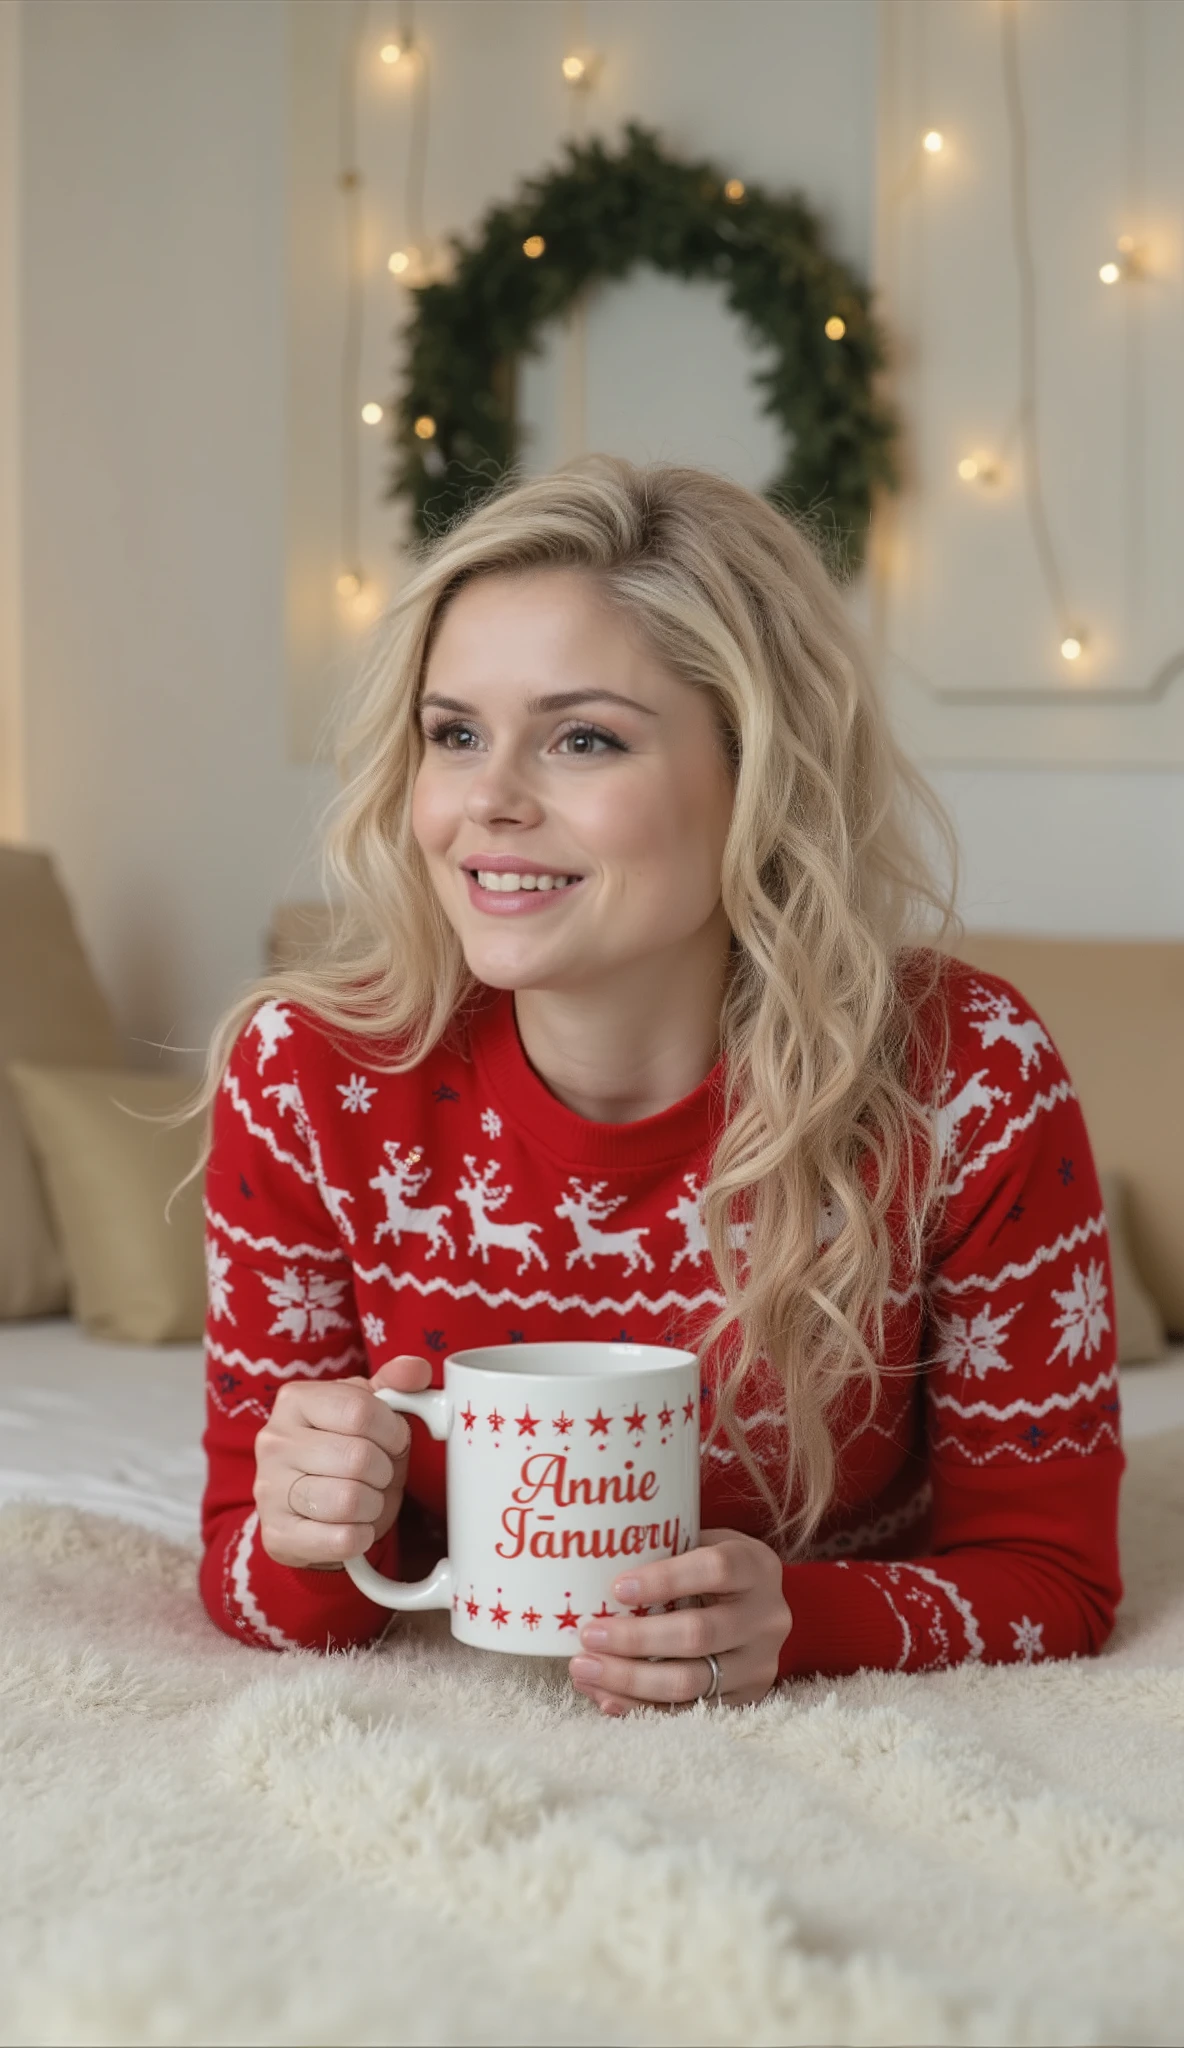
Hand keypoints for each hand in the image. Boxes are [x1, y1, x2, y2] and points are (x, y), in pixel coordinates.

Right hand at [254, 1354, 432, 1570]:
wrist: (315, 1511)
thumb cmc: (348, 1454)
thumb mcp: (370, 1413)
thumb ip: (396, 1385)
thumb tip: (417, 1369)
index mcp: (296, 1400)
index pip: (361, 1411)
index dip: (392, 1431)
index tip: (393, 1441)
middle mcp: (274, 1442)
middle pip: (358, 1457)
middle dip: (384, 1471)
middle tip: (378, 1475)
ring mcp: (269, 1490)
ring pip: (349, 1500)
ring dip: (373, 1505)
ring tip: (366, 1500)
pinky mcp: (278, 1536)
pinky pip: (341, 1540)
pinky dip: (361, 1536)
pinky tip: (354, 1527)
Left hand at [568, 1528, 791, 1713]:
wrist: (760, 1606)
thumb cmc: (714, 1568)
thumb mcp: (703, 1543)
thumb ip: (665, 1548)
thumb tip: (593, 1562)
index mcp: (756, 1566)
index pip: (714, 1569)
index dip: (664, 1579)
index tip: (617, 1588)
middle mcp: (766, 1618)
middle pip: (698, 1634)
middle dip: (635, 1639)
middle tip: (589, 1635)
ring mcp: (759, 1664)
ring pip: (691, 1682)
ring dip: (629, 1679)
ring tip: (584, 1668)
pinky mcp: (745, 1699)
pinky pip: (686, 1710)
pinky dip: (640, 1706)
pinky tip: (605, 1695)